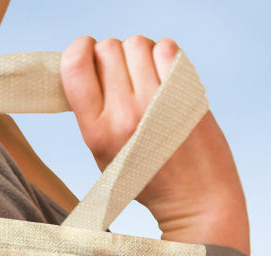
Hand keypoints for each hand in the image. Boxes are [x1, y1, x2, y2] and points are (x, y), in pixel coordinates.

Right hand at [60, 36, 249, 254]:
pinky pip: (166, 47)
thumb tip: (85, 65)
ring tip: (147, 81)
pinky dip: (165, 56)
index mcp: (97, 132)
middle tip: (124, 79)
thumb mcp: (104, 157)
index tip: (88, 54)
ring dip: (140, 55)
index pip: (75, 65)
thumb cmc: (147, 177)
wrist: (195, 197)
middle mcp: (124, 115)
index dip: (81, 49)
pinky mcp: (184, 91)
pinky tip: (166, 79)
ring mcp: (156, 101)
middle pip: (108, 48)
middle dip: (113, 57)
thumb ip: (91, 115)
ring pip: (137, 44)